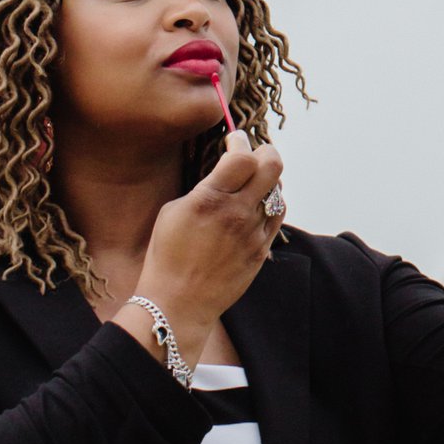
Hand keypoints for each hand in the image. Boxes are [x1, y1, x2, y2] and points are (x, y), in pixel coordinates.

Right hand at [113, 139, 285, 371]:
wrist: (178, 303)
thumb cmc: (166, 257)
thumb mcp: (173, 212)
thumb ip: (202, 188)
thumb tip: (221, 172)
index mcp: (209, 200)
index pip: (242, 156)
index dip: (241, 142)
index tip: (235, 140)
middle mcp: (236, 214)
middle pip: (272, 166)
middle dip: (265, 152)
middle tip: (253, 154)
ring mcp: (252, 233)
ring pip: (278, 190)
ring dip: (267, 180)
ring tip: (253, 182)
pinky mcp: (261, 250)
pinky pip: (276, 216)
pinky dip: (269, 204)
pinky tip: (256, 206)